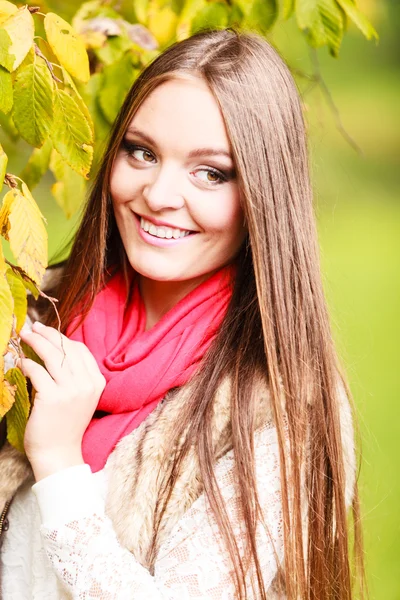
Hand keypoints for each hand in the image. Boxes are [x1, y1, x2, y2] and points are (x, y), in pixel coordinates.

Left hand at [19, 322, 105, 480]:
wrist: (59, 454)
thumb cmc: (66, 426)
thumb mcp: (80, 398)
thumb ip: (74, 376)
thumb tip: (54, 350)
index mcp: (97, 382)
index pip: (81, 350)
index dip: (63, 338)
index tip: (48, 332)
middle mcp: (86, 384)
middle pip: (66, 349)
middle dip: (48, 334)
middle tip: (33, 328)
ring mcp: (70, 391)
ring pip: (52, 356)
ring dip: (35, 342)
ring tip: (24, 336)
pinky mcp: (52, 398)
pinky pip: (37, 371)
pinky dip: (27, 363)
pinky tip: (21, 362)